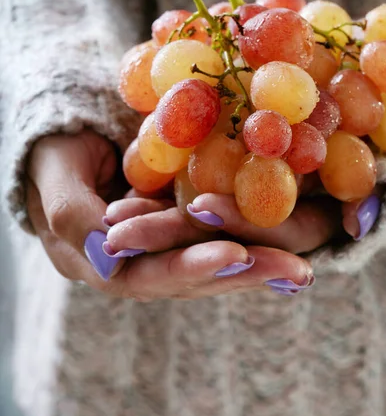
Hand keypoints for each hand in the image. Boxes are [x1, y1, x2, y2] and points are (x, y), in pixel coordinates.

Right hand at [27, 130, 313, 298]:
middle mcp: (133, 264)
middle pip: (190, 280)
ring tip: (301, 269)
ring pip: (210, 265)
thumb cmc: (56, 147)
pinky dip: (254, 244)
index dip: (189, 268)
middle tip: (293, 272)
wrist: (71, 136)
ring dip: (258, 265)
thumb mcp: (54, 171)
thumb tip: (108, 254)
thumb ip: (73, 213)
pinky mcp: (182, 229)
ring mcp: (160, 248)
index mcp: (96, 260)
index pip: (145, 274)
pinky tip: (291, 251)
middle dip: (241, 274)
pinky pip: (219, 239)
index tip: (234, 256)